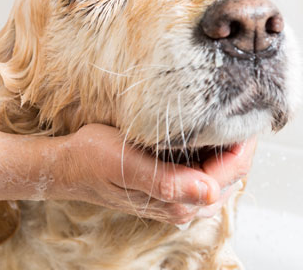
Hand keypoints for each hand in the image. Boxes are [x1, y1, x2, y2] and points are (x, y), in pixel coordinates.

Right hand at [54, 124, 254, 223]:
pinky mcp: (167, 190)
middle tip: (240, 111)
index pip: (229, 173)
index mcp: (175, 200)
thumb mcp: (126, 163)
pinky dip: (210, 156)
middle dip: (238, 147)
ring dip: (226, 152)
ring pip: (218, 176)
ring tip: (227, 120)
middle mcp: (180, 205)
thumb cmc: (92, 158)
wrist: (68, 165)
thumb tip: (209, 191)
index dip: (242, 144)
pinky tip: (204, 136)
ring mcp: (175, 199)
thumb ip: (167, 181)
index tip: (248, 113)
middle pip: (229, 176)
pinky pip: (202, 175)